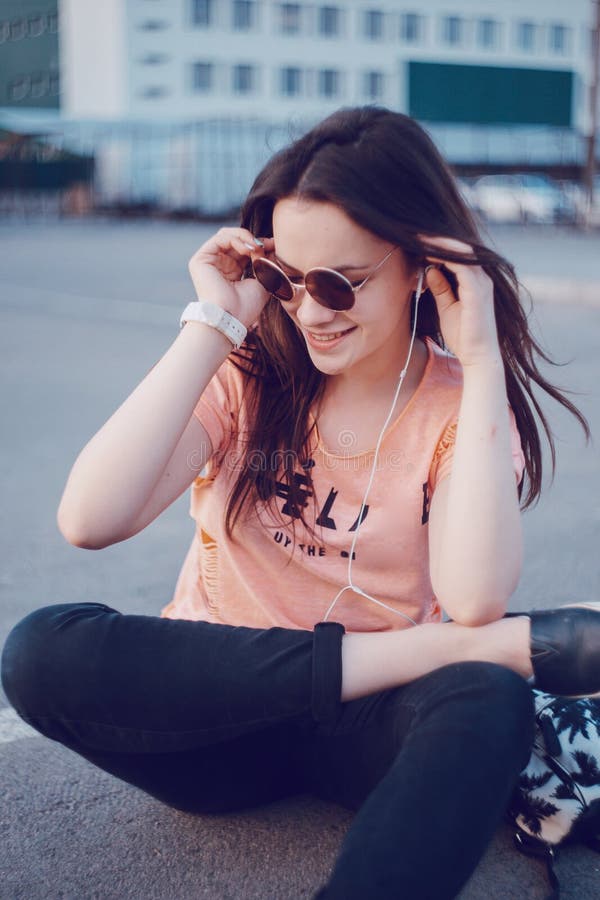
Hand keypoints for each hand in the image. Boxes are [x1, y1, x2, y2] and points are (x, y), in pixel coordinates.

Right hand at [188, 227, 273, 328]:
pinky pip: (220, 238)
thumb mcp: (263, 281)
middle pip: (236, 240)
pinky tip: (248, 249)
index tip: (275, 245)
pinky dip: (236, 239)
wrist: (230, 319)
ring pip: (227, 235)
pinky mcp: (201, 259)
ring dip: (246, 238)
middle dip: (254, 240)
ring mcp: (209, 261)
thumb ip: (266, 263)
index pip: (245, 249)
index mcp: (232, 272)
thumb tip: (272, 246)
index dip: (260, 244)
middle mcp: (219, 265)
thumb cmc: (246, 307)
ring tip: (257, 247)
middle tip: (269, 244)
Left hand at [421, 235, 501, 367]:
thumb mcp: (446, 307)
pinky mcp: (478, 291)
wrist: (478, 357)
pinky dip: (445, 256)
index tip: (417, 240)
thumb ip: (440, 287)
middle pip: (461, 249)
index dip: (438, 245)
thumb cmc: (464, 335)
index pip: (458, 255)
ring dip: (439, 243)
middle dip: (437, 239)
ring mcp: (482, 283)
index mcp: (476, 281)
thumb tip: (430, 268)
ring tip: (419, 238)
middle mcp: (482, 278)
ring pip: (462, 252)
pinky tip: (428, 252)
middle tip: (414, 233)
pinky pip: (462, 265)